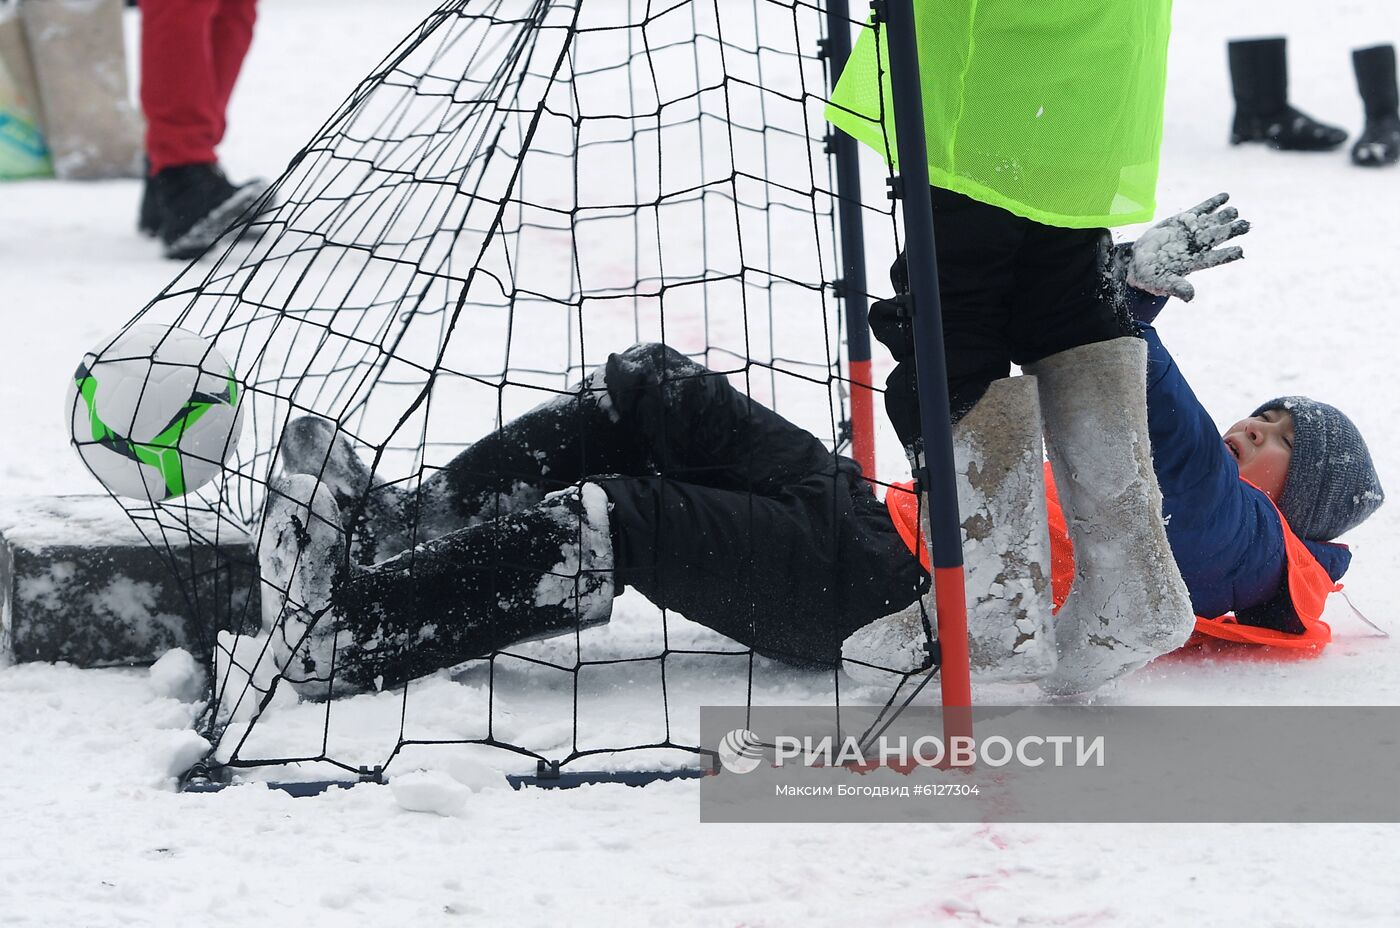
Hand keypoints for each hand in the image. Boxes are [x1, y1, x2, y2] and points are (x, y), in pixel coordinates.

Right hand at [1126, 193, 1249, 301]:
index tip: (1240, 250)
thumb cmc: (1150, 276)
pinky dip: (1212, 203)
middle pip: (1217, 238)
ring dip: (1224, 216)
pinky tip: (1225, 196)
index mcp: (1194, 262)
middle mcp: (1197, 246)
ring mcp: (1191, 232)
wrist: (1138, 261)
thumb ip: (1176, 287)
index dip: (1227, 254)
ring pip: (1211, 223)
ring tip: (1235, 211)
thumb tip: (1190, 296)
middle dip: (1231, 231)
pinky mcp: (1182, 221)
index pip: (1214, 258)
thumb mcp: (1161, 283)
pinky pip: (1199, 210)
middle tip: (1246, 225)